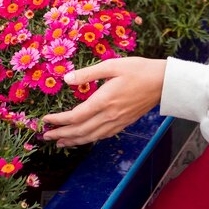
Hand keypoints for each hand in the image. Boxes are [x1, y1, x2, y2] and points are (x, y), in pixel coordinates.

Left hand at [42, 57, 166, 147]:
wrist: (163, 82)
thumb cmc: (138, 69)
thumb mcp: (112, 65)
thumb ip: (88, 74)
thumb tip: (66, 79)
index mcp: (104, 100)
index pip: (76, 116)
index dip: (59, 120)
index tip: (46, 120)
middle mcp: (109, 115)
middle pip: (80, 131)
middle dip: (61, 134)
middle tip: (45, 136)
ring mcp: (118, 121)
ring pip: (91, 137)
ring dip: (73, 141)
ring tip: (60, 142)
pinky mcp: (124, 123)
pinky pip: (103, 135)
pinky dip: (89, 139)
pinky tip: (83, 138)